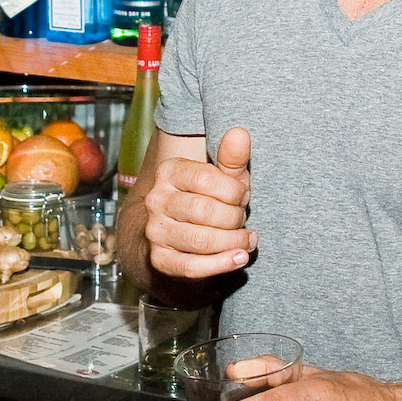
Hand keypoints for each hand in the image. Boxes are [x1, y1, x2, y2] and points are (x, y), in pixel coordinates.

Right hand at [144, 126, 256, 278]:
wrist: (180, 233)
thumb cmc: (209, 199)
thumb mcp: (223, 177)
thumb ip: (232, 158)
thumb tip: (239, 133)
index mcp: (169, 171)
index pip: (206, 179)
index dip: (234, 192)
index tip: (243, 197)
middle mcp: (156, 200)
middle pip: (204, 211)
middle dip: (234, 218)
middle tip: (243, 220)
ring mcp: (155, 231)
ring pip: (200, 241)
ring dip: (233, 242)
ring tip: (246, 240)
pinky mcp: (160, 259)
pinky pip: (191, 267)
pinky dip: (221, 265)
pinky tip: (238, 258)